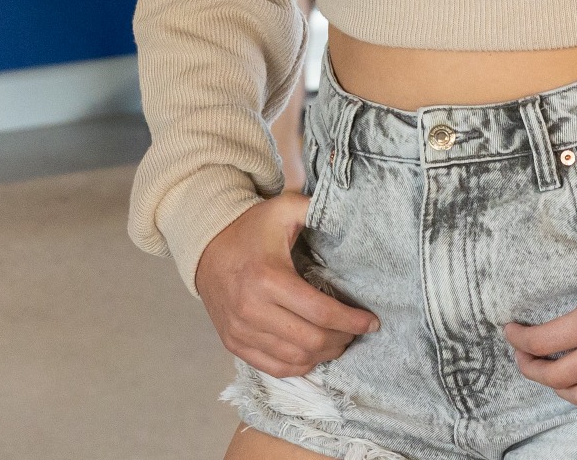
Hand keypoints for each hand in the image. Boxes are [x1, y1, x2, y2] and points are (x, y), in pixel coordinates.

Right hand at [193, 191, 377, 376]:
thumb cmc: (250, 230)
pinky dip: (300, 366)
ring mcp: (241, 330)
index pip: (320, 312)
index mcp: (268, 278)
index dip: (351, 321)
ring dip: (324, 355)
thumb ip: (314, 209)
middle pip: (311, 341)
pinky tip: (313, 353)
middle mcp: (252, 309)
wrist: (205, 247)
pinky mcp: (233, 343)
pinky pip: (275, 368)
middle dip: (342, 339)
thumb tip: (347, 213)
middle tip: (355, 331)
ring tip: (338, 341)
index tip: (371, 322)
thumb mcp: (281, 210)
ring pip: (296, 359)